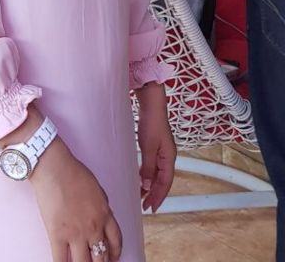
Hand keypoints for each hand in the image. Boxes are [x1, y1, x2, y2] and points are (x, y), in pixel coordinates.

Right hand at [31, 138, 121, 261]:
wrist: (54, 167)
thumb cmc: (73, 172)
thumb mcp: (97, 189)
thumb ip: (102, 207)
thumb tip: (103, 219)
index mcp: (105, 215)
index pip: (116, 242)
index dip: (115, 254)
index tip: (111, 257)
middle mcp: (94, 228)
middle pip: (102, 258)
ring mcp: (76, 234)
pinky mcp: (57, 235)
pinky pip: (61, 261)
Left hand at [136, 83, 175, 212]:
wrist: (151, 103)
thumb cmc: (152, 122)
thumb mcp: (148, 147)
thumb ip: (148, 168)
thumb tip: (147, 187)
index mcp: (169, 158)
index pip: (165, 183)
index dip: (159, 196)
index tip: (151, 207)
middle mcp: (167, 157)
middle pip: (162, 180)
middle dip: (155, 194)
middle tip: (145, 206)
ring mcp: (162, 151)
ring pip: (157, 174)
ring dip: (150, 185)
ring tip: (142, 196)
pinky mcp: (155, 146)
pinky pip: (153, 166)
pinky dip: (148, 174)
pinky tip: (141, 178)